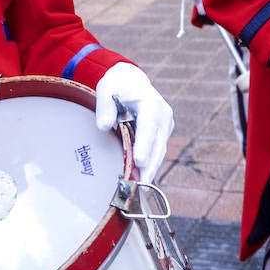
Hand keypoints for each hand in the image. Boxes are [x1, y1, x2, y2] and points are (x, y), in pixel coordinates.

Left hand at [95, 62, 173, 182]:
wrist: (132, 81)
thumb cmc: (118, 86)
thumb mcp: (107, 89)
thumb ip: (105, 107)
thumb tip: (104, 126)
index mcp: (151, 104)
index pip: (148, 128)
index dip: (144, 146)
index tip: (139, 162)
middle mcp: (163, 116)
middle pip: (157, 145)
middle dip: (148, 166)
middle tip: (138, 185)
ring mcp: (165, 126)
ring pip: (158, 152)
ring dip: (149, 169)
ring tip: (138, 187)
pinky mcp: (162, 134)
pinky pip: (156, 152)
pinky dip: (149, 165)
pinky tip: (140, 179)